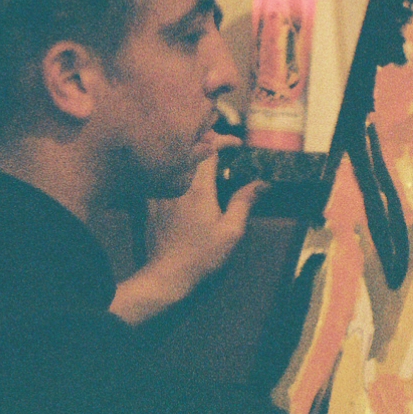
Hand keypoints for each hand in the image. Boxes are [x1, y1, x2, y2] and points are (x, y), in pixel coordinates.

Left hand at [108, 152, 266, 323]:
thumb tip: (262, 183)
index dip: (224, 140)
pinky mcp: (150, 204)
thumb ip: (244, 202)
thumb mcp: (231, 232)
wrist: (168, 273)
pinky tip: (180, 176)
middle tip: (220, 143)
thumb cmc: (203, 255)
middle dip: (206, 140)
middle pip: (188, 148)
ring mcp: (161, 193)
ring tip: (204, 155)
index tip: (237, 144)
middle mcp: (177, 184)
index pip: (209, 149)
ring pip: (173, 160)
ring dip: (189, 152)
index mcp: (199, 188)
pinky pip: (159, 176)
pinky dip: (172, 169)